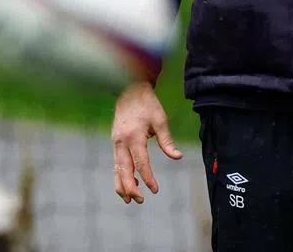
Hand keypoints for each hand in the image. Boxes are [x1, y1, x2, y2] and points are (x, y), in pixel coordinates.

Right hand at [111, 81, 182, 203]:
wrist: (129, 90)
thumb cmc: (147, 105)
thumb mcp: (160, 120)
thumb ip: (167, 141)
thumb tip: (177, 157)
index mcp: (134, 136)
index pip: (141, 163)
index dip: (148, 178)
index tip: (155, 189)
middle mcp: (121, 142)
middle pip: (124, 170)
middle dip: (131, 187)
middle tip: (141, 200)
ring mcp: (116, 143)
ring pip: (116, 170)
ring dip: (122, 185)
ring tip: (130, 199)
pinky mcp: (115, 143)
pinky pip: (115, 164)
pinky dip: (119, 176)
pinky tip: (126, 185)